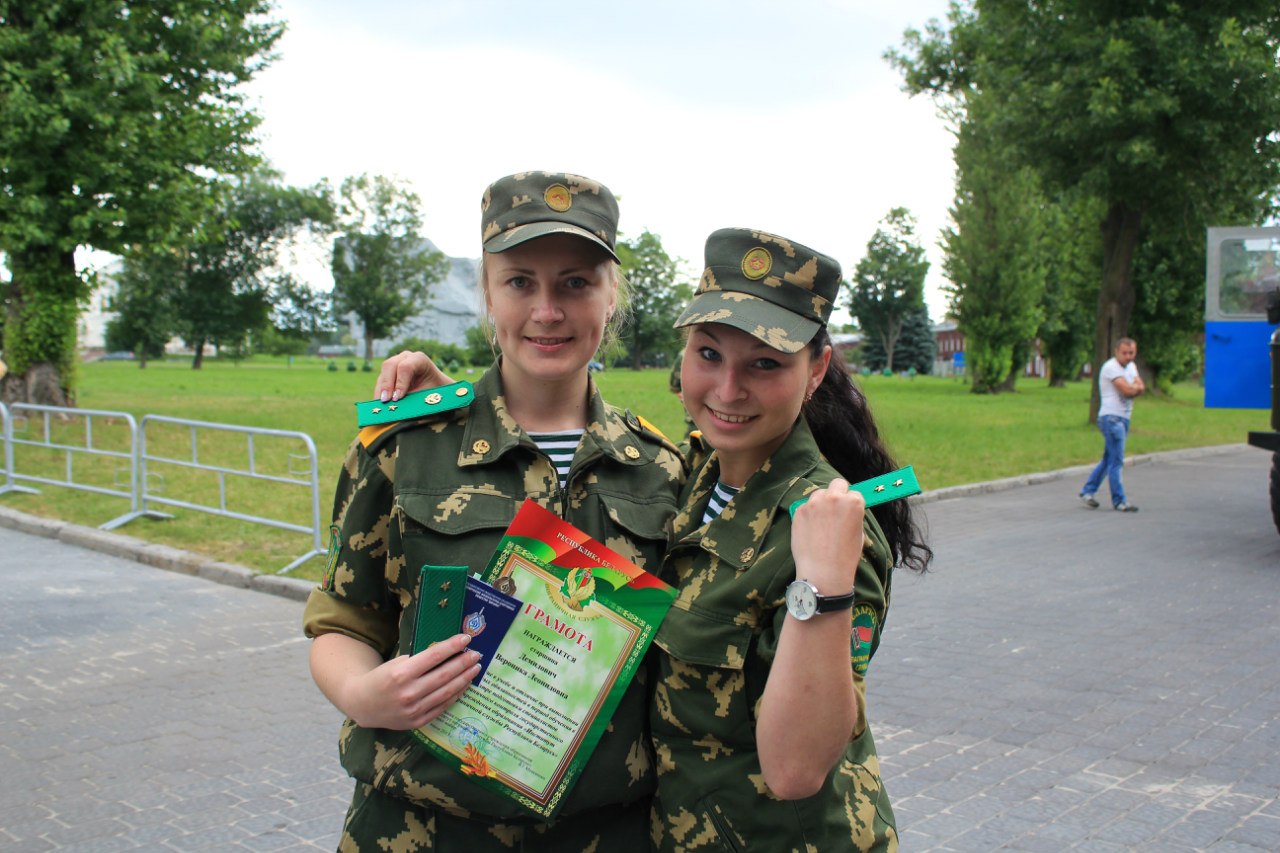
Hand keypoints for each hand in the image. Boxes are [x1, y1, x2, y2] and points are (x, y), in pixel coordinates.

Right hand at [345, 634, 480, 729]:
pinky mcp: (417, 721)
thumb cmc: (381, 678)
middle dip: (464, 662)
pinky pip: (442, 706)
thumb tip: (447, 653)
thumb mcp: (396, 663)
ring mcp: (414, 709)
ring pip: (447, 692)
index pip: (434, 656)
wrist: (362, 704)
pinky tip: (464, 685)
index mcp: (401, 673)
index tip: (466, 638)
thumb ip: (419, 661)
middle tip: (477, 654)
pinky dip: (455, 695)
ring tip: (475, 668)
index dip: (452, 646)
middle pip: (444, 674)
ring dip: (464, 679)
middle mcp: (409, 692)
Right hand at [375, 351, 454, 401]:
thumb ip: (414, 398)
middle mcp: (405, 358)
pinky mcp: (388, 373)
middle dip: (386, 384)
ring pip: (383, 374)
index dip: (401, 382)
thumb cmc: (435, 390)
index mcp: (419, 359)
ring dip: (380, 390)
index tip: (398, 398)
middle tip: (385, 401)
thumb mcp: (428, 393)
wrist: (436, 387)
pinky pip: (380, 382)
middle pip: (390, 366)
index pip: (406, 367)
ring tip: (380, 405)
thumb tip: (399, 407)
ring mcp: (395, 363)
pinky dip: (379, 393)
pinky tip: (379, 404)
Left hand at [790, 479, 864, 592]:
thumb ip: (852, 515)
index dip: (851, 503)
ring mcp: (814, 503)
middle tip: (835, 508)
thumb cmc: (845, 556)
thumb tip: (846, 509)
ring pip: (819, 493)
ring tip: (821, 522)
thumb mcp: (858, 533)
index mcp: (853, 502)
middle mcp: (833, 498)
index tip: (848, 511)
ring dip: (821, 502)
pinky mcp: (799, 511)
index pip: (854, 493)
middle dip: (837, 493)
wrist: (824, 571)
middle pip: (837, 484)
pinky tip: (810, 530)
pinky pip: (805, 506)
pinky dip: (808, 514)